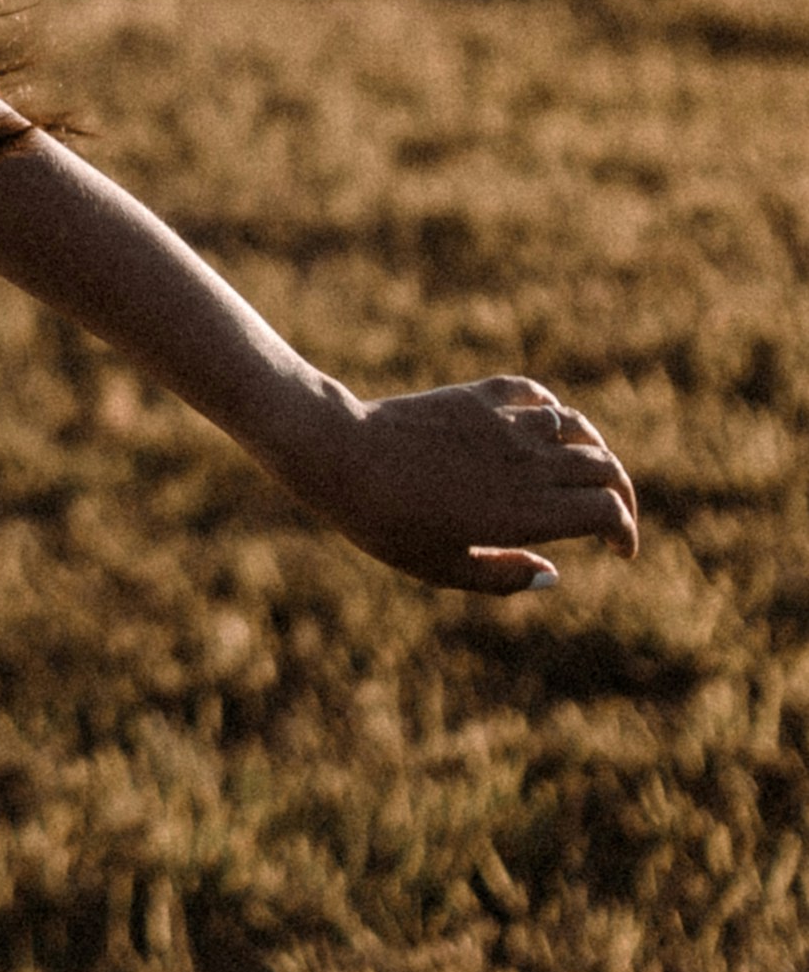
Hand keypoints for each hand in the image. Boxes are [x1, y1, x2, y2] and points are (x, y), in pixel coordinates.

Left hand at [294, 372, 639, 593]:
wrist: (345, 457)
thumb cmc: (390, 524)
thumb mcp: (446, 569)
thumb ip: (504, 576)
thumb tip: (553, 574)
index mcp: (527, 511)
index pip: (607, 510)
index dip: (625, 531)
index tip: (619, 550)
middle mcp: (526, 463)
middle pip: (605, 466)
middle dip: (622, 494)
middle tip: (614, 518)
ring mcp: (504, 423)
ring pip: (577, 427)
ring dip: (594, 450)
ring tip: (589, 473)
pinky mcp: (477, 397)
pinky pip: (533, 394)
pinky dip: (553, 410)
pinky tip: (548, 426)